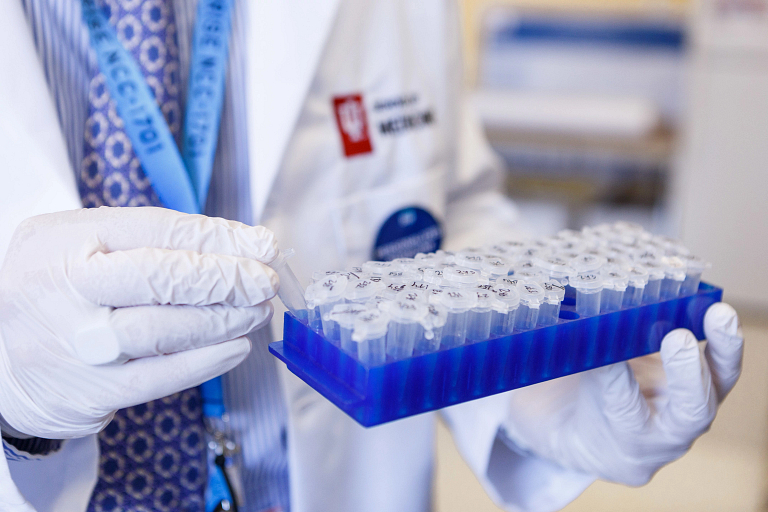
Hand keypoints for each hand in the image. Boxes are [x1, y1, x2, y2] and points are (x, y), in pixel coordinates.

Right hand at [0, 206, 277, 439]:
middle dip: (225, 278)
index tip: (261, 245)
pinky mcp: (90, 391)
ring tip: (256, 311)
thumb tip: (233, 244)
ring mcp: (77, 344)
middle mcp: (67, 289)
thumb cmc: (54, 291)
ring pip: (163, 330)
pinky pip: (157, 377)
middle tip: (265, 280)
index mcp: (67, 241)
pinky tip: (236, 348)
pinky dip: (205, 362)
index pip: (156, 231)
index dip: (217, 238)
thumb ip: (144, 239)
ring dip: (222, 320)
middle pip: (160, 278)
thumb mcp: (79, 243)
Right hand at [502, 302, 742, 486]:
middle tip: (676, 339)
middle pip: (688, 412)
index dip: (614, 376)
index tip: (604, 350)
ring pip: (715, 391)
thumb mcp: (565, 397)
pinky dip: (722, 343)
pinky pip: (721, 372)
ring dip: (721, 351)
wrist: (601, 442)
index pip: (620, 404)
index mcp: (623, 442)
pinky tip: (716, 312)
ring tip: (718, 314)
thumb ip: (571, 362)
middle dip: (687, 375)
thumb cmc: (578, 412)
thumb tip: (567, 316)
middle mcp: (664, 436)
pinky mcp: (704, 392)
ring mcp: (687, 416)